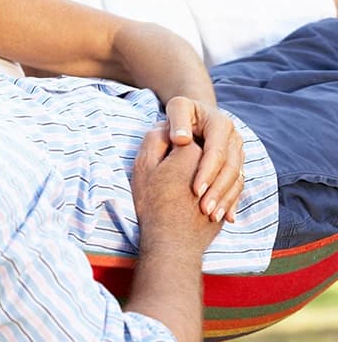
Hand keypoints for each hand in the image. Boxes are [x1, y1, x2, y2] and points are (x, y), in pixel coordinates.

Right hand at [132, 125, 222, 254]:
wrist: (171, 244)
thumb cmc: (153, 203)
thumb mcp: (144, 165)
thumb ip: (155, 139)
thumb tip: (165, 127)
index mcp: (192, 151)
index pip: (184, 138)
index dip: (172, 143)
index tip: (161, 153)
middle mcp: (214, 166)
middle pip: (203, 154)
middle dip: (190, 158)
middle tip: (168, 171)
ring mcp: (223, 188)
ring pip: (219, 173)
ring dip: (208, 175)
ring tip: (189, 185)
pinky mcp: (226, 207)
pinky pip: (228, 193)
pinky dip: (219, 191)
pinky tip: (207, 198)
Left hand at [164, 96, 244, 222]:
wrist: (195, 115)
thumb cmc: (181, 113)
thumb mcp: (177, 108)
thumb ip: (177, 119)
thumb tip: (181, 139)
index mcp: (220, 124)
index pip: (216, 151)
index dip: (207, 171)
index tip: (195, 190)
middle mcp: (234, 138)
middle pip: (230, 168)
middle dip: (218, 190)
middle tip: (204, 210)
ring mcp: (238, 152)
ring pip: (237, 179)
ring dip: (226, 199)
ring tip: (213, 217)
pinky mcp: (237, 164)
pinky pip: (238, 184)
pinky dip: (231, 201)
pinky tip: (226, 217)